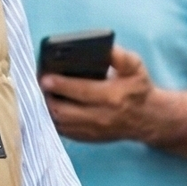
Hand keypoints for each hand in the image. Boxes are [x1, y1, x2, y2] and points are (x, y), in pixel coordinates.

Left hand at [42, 45, 158, 144]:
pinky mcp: (88, 138)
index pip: (82, 91)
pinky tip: (48, 106)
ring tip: (42, 93)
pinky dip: (52, 119)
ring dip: (47, 108)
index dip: (61, 84)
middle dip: (48, 97)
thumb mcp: (135, 67)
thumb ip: (119, 56)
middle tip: (39, 84)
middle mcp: (102, 116)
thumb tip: (103, 47)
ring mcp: (93, 130)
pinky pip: (63, 131)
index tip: (45, 76)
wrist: (148, 118)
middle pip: (65, 110)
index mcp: (113, 96)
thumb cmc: (138, 88)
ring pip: (60, 123)